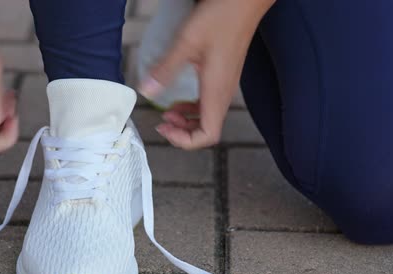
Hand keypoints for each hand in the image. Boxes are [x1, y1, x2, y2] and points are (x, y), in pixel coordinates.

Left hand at [138, 0, 273, 149]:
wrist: (245, 2)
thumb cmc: (221, 18)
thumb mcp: (186, 43)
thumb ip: (166, 69)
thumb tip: (147, 91)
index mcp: (216, 91)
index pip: (208, 135)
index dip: (185, 140)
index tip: (165, 128)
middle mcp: (224, 93)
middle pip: (208, 131)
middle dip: (183, 133)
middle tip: (163, 122)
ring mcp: (226, 86)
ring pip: (209, 118)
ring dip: (187, 121)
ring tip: (168, 112)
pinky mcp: (225, 77)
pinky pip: (210, 103)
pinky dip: (193, 108)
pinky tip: (180, 98)